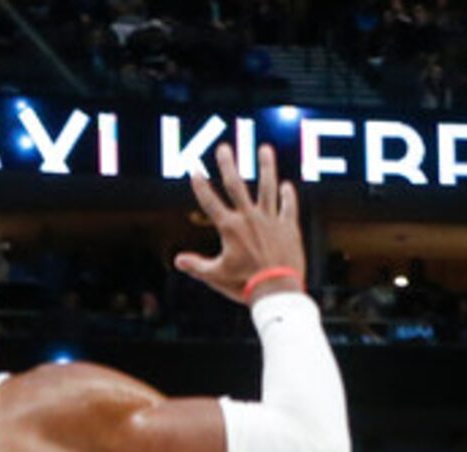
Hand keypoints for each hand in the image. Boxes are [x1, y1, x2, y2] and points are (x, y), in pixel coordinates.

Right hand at [173, 144, 304, 304]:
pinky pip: (288, 207)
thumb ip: (196, 265)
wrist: (277, 289)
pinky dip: (287, 196)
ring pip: (268, 187)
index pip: (210, 202)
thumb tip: (178, 259)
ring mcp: (271, 220)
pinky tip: (286, 186)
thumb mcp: (215, 276)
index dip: (200, 185)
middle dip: (228, 165)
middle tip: (224, 147)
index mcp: (230, 228)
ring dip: (266, 167)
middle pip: (236, 186)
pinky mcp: (288, 227)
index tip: (194, 170)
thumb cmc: (244, 284)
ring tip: (264, 149)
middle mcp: (250, 218)